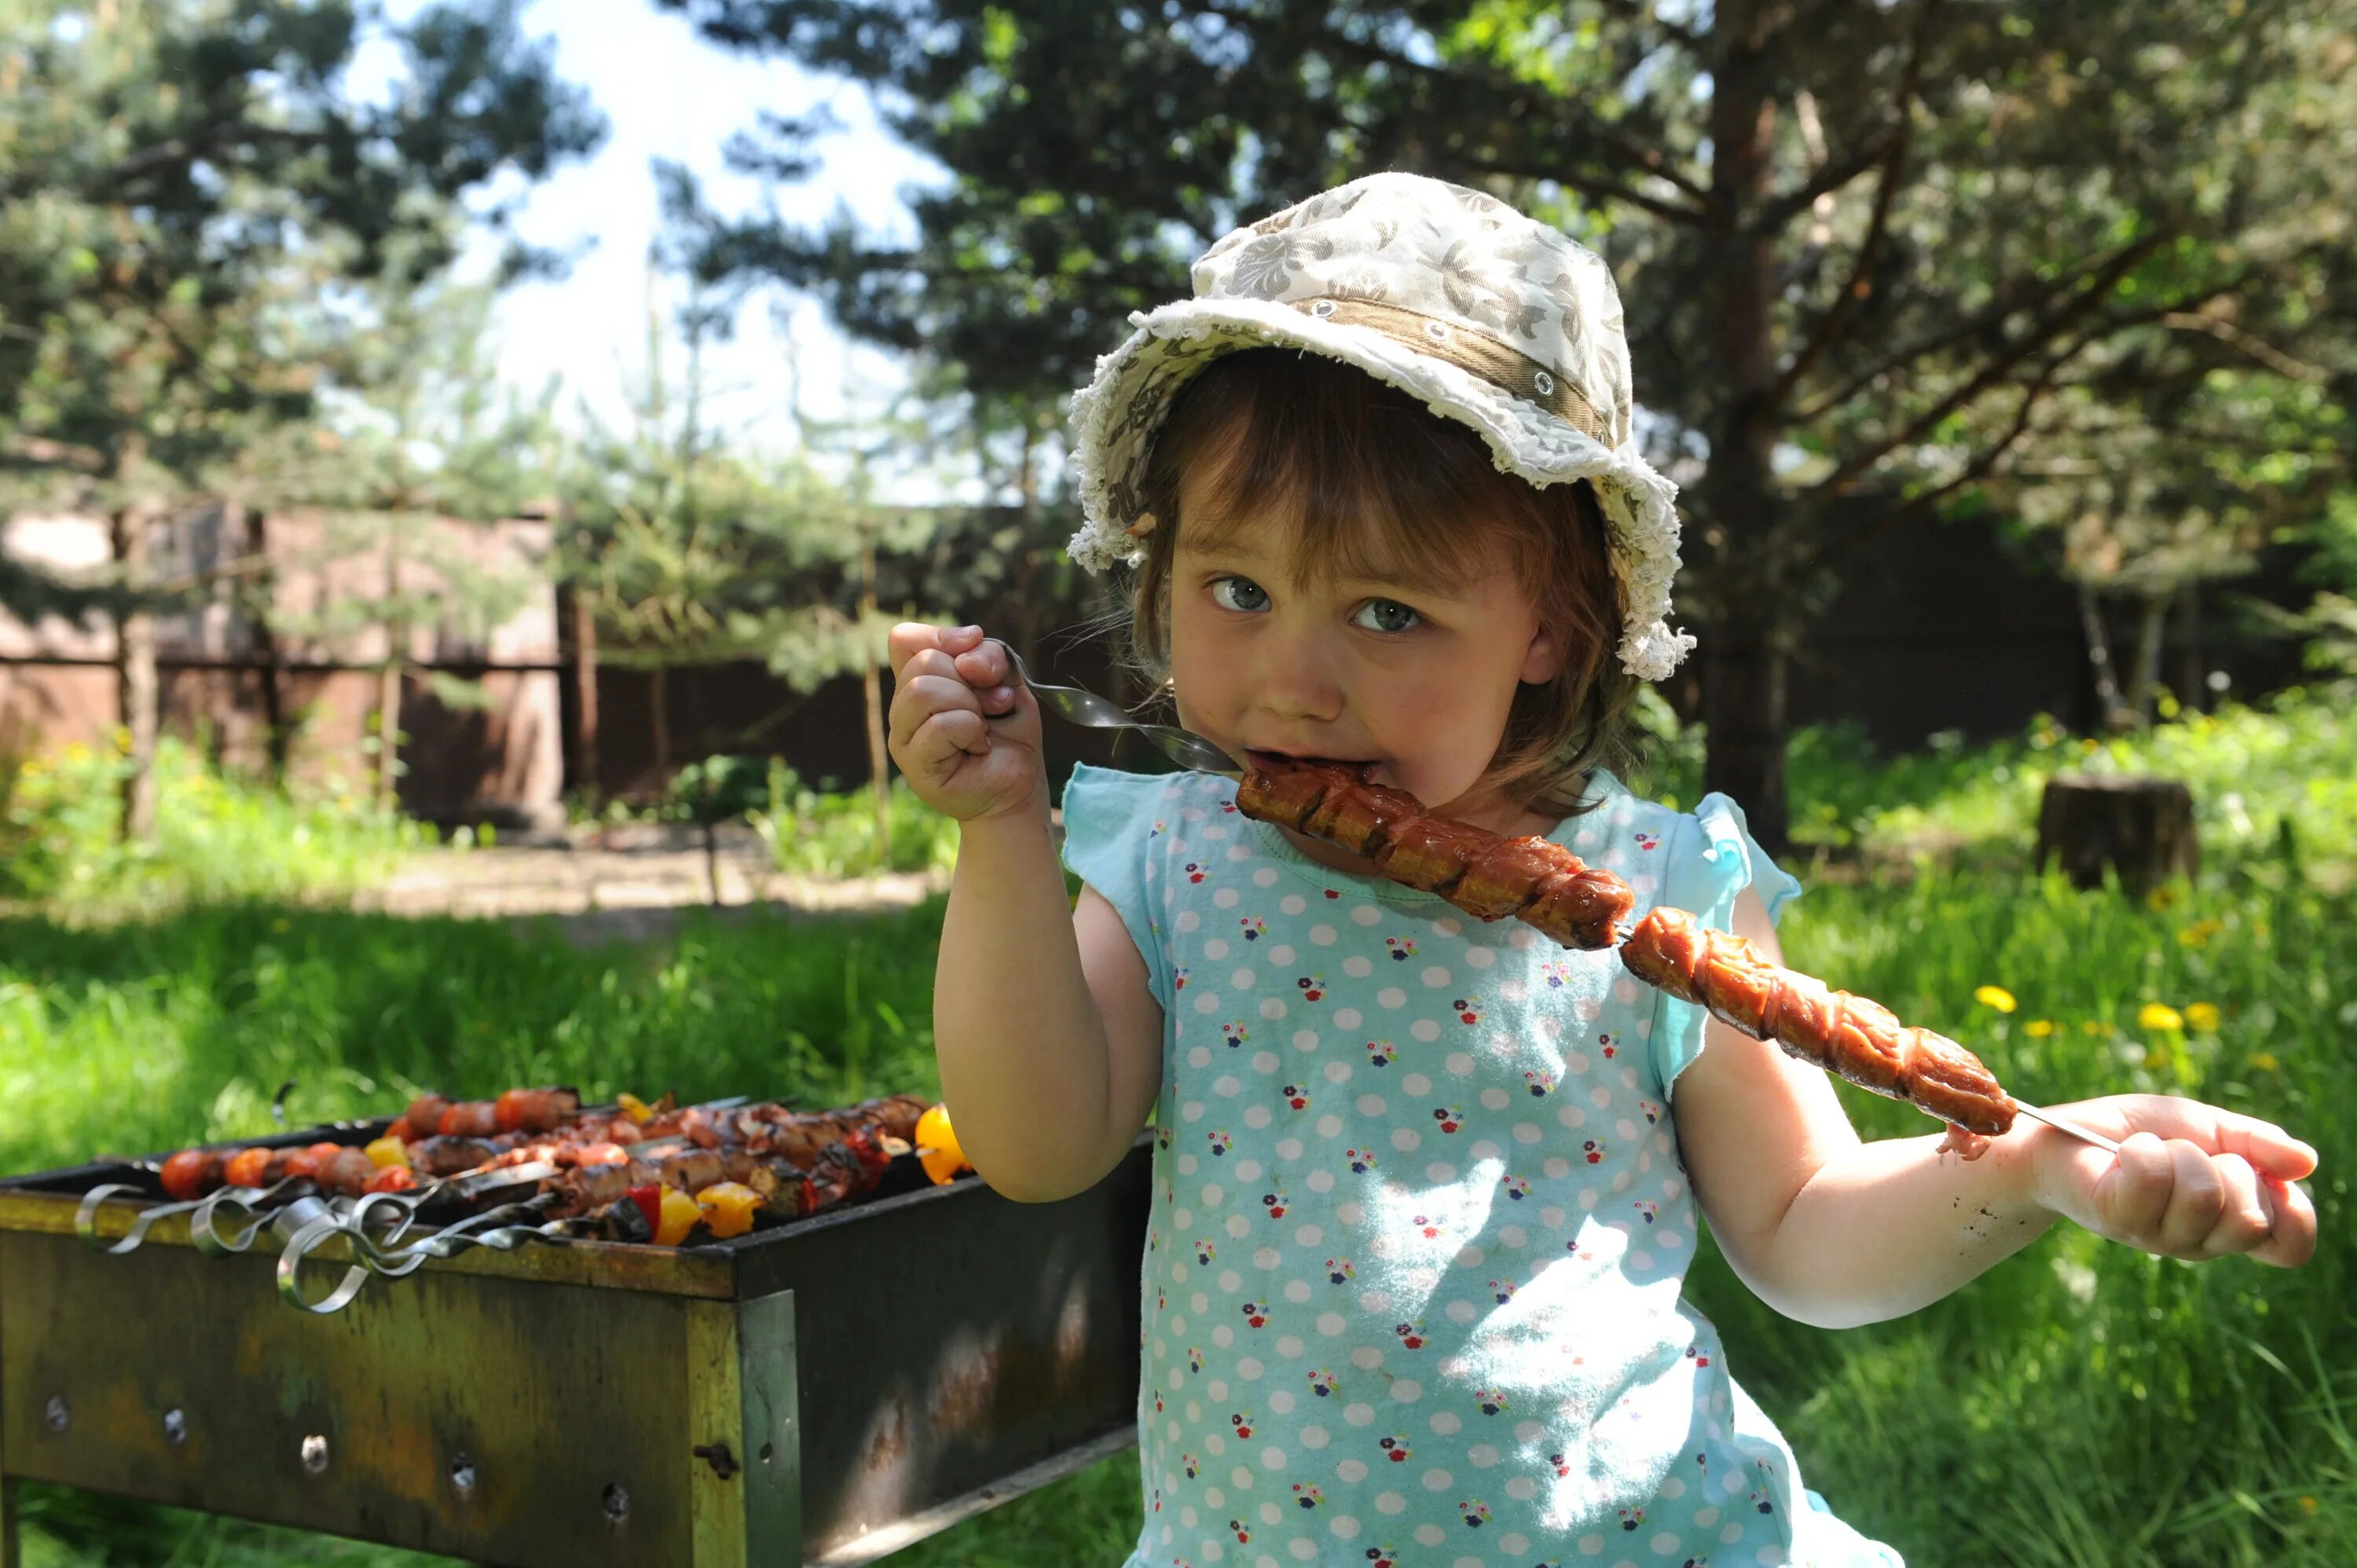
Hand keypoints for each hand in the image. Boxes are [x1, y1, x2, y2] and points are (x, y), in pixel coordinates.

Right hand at [886, 623, 1046, 823]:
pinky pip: (939, 725)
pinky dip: (971, 730)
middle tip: (991, 708)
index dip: (942, 637)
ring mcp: (903, 736)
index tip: (976, 654)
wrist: (1019, 788)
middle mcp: (903, 707)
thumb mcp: (1007, 682)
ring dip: (969, 705)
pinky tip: (978, 747)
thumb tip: (967, 658)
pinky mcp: (913, 763)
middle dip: (970, 681)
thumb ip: (988, 657)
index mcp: (919, 682)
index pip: (904, 639)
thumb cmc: (1009, 733)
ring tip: (982, 728)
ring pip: (923, 690)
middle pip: (923, 662)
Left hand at [2025, 1094, 2317, 1266]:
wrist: (2060, 1134)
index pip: (2292, 1246)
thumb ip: (2256, 1143)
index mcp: (2230, 1222)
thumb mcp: (2205, 1126)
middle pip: (2252, 1220)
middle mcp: (2201, 1241)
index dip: (2293, 1212)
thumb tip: (2307, 1163)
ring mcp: (2159, 1238)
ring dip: (2180, 1154)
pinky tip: (2124, 1156)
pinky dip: (2143, 1149)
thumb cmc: (2135, 1133)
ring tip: (2151, 1152)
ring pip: (2205, 1195)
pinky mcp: (2119, 1220)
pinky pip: (2155, 1177)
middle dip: (2229, 1169)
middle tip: (2190, 1154)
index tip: (2262, 1177)